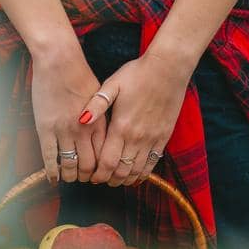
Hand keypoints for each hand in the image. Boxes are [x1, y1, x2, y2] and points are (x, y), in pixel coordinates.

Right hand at [30, 46, 108, 184]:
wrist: (59, 60)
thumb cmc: (80, 74)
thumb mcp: (100, 97)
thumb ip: (103, 119)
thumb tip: (106, 137)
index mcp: (99, 123)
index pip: (104, 157)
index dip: (101, 169)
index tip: (98, 172)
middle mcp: (83, 130)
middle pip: (88, 166)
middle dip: (86, 176)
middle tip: (83, 177)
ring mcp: (63, 131)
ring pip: (69, 166)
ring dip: (70, 176)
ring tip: (69, 176)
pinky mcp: (46, 128)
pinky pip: (49, 158)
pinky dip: (52, 172)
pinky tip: (53, 177)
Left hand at [78, 49, 190, 185]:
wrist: (168, 68)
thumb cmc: (137, 74)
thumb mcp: (112, 84)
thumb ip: (96, 104)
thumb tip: (81, 119)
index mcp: (121, 126)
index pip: (106, 162)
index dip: (98, 174)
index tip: (91, 176)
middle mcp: (137, 137)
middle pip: (121, 171)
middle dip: (109, 179)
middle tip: (101, 179)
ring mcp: (152, 139)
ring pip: (137, 171)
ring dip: (125, 179)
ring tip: (116, 179)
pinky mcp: (164, 137)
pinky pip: (153, 164)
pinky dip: (143, 173)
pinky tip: (136, 174)